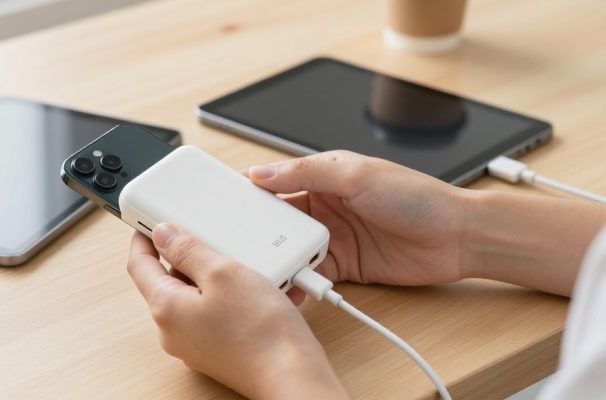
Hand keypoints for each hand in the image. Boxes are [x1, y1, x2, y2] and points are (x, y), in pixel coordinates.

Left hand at [127, 224, 347, 398]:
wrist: (292, 375)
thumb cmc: (260, 329)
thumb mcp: (222, 272)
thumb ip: (187, 250)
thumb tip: (163, 234)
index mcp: (165, 308)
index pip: (139, 264)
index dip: (144, 237)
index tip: (152, 221)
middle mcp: (172, 331)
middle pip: (167, 280)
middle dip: (186, 257)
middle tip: (211, 240)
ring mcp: (192, 344)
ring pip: (192, 296)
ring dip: (211, 277)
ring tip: (243, 269)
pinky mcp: (214, 350)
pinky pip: (210, 314)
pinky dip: (226, 297)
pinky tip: (252, 291)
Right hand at [248, 151, 468, 295]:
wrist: (458, 239)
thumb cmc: (417, 197)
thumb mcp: (356, 175)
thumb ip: (306, 172)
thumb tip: (263, 172)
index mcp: (324, 176)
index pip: (275, 182)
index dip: (248, 192)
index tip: (220, 202)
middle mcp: (324, 206)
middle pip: (276, 220)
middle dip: (256, 231)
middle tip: (234, 243)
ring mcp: (333, 237)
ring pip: (290, 248)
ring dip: (276, 258)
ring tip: (258, 267)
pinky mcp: (343, 266)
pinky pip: (310, 274)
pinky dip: (296, 281)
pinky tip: (286, 286)